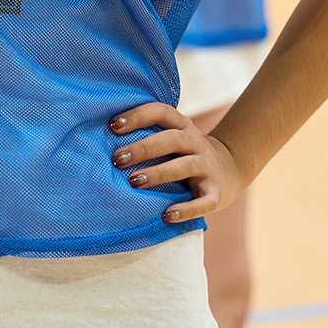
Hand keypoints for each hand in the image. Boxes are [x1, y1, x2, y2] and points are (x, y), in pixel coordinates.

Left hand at [107, 102, 248, 223]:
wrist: (229, 168)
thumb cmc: (183, 153)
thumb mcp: (171, 138)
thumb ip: (147, 134)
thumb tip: (98, 139)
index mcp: (183, 126)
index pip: (161, 112)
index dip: (138, 116)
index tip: (112, 125)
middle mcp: (196, 143)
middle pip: (172, 139)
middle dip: (143, 148)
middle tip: (117, 159)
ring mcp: (207, 167)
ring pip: (186, 166)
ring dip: (159, 173)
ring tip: (133, 182)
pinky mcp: (215, 192)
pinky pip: (204, 202)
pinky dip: (187, 210)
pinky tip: (167, 215)